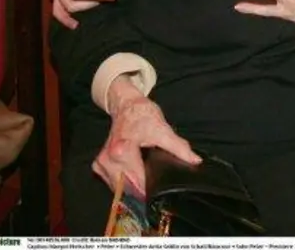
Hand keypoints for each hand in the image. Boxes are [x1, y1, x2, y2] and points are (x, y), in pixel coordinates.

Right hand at [94, 82, 200, 196]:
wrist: (126, 105)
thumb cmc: (142, 114)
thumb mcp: (163, 129)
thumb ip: (179, 148)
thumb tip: (195, 161)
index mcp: (122, 152)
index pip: (138, 183)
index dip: (152, 188)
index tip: (162, 187)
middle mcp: (108, 160)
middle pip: (129, 189)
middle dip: (143, 189)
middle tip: (156, 181)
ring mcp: (102, 163)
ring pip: (120, 188)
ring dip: (133, 187)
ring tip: (145, 175)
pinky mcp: (99, 165)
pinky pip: (114, 183)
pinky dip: (125, 181)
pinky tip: (135, 173)